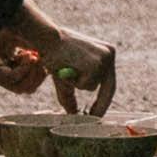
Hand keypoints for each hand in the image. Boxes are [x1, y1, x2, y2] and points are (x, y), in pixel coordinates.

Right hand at [0, 7, 118, 111]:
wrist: (47, 38)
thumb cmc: (54, 54)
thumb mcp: (66, 76)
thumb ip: (71, 94)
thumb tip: (73, 114)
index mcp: (105, 53)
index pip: (108, 82)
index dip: (103, 101)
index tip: (97, 115)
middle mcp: (109, 54)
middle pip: (109, 88)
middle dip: (100, 105)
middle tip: (91, 118)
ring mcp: (104, 58)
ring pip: (91, 86)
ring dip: (76, 84)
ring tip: (65, 68)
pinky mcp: (97, 62)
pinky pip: (85, 84)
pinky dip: (73, 81)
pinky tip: (66, 66)